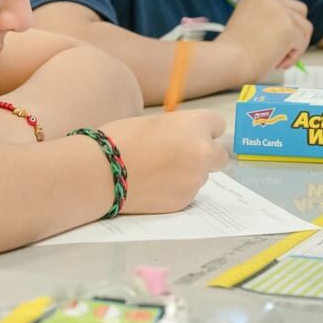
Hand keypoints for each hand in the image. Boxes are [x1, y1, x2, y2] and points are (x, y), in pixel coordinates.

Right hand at [100, 110, 227, 213]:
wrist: (102, 171)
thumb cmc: (121, 138)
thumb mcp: (154, 122)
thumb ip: (178, 129)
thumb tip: (186, 137)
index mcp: (194, 125)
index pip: (217, 125)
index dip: (203, 130)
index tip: (191, 134)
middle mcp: (202, 152)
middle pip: (220, 155)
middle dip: (205, 155)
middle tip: (181, 156)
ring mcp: (195, 179)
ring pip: (201, 175)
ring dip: (187, 173)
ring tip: (156, 171)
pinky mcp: (184, 201)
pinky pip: (186, 192)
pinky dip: (175, 189)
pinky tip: (152, 185)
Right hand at [215, 0, 312, 78]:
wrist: (228, 61)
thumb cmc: (232, 54)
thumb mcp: (247, 28)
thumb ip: (266, 24)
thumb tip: (288, 36)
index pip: (283, 6)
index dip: (283, 26)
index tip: (275, 43)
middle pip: (299, 11)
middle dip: (297, 32)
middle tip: (284, 51)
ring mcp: (279, 11)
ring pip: (305, 28)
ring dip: (295, 47)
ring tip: (278, 60)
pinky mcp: (289, 26)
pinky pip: (302, 43)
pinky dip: (293, 57)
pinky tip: (276, 63)